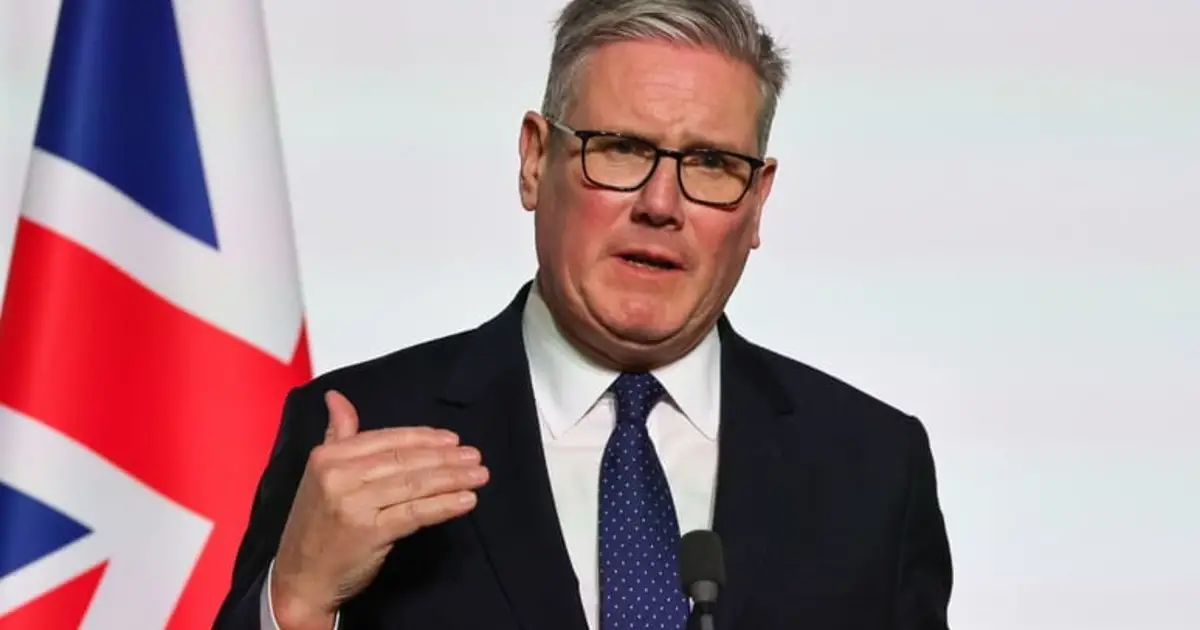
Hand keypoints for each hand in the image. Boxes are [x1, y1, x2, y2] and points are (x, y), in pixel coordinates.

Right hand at [270, 390, 487, 629]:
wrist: (301, 578)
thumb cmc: (317, 525)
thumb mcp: (319, 474)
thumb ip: (337, 435)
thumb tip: (336, 396)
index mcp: (328, 456)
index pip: (387, 439)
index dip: (423, 438)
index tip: (452, 440)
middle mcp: (339, 475)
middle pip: (404, 460)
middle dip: (445, 458)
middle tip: (476, 456)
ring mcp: (354, 504)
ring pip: (414, 484)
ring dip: (452, 478)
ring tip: (479, 475)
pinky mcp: (370, 532)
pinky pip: (416, 512)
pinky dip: (445, 505)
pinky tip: (467, 500)